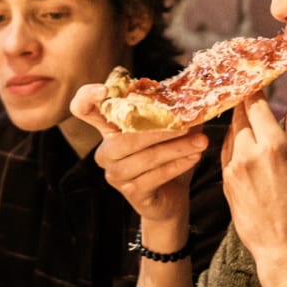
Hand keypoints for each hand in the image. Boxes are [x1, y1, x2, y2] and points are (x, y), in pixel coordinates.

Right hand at [69, 83, 207, 233]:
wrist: (172, 196)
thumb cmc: (166, 156)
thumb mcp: (167, 130)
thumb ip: (170, 109)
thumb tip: (190, 92)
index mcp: (109, 129)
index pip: (84, 110)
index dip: (86, 99)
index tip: (103, 90)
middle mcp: (106, 152)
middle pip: (123, 139)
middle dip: (158, 131)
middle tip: (187, 124)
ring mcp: (116, 174)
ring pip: (144, 158)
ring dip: (176, 149)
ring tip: (201, 142)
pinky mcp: (131, 192)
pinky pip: (155, 176)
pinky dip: (177, 165)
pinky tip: (195, 157)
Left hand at [221, 97, 286, 286]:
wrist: (284, 248)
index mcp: (273, 147)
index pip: (256, 104)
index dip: (254, 86)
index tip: (255, 74)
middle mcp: (248, 154)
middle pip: (240, 115)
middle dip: (245, 101)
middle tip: (249, 86)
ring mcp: (232, 168)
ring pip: (231, 132)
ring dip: (239, 121)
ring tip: (248, 112)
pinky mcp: (224, 181)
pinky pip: (227, 152)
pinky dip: (234, 142)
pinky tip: (245, 142)